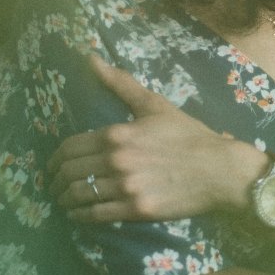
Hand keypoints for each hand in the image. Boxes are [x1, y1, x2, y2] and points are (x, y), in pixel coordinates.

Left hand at [47, 54, 262, 221]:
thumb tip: (90, 58)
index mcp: (117, 134)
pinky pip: (97, 215)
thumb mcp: (154, 105)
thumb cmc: (188, 136)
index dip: (55, 159)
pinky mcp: (136, 210)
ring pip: (80, 195)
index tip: (53, 166)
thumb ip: (120, 84)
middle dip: (56, 181)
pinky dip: (81, 216)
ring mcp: (126, 187)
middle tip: (54, 186)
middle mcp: (117, 161)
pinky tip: (78, 215)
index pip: (70, 147)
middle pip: (70, 172)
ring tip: (64, 201)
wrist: (220, 170)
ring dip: (65, 199)